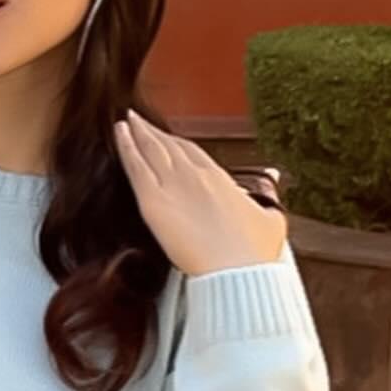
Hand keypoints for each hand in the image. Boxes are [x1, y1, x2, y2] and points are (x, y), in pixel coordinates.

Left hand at [114, 110, 287, 276]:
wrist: (237, 268)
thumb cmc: (253, 252)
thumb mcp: (270, 218)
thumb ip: (266, 197)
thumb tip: (271, 180)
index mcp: (220, 179)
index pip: (193, 153)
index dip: (177, 143)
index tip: (168, 137)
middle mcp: (195, 176)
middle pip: (170, 147)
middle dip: (154, 133)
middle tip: (140, 121)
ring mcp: (173, 185)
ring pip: (151, 150)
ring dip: (137, 133)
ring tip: (126, 121)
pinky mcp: (153, 201)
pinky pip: (136, 168)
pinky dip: (126, 148)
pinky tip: (119, 134)